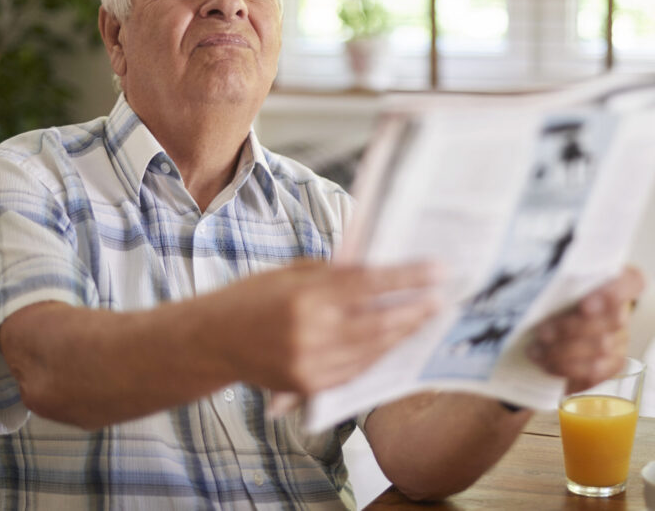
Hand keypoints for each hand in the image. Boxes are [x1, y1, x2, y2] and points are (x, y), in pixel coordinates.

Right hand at [204, 260, 441, 394]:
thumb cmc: (251, 298)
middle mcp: (310, 331)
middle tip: (441, 298)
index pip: (369, 284)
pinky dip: (379, 355)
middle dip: (416, 309)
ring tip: (424, 319)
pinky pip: (355, 370)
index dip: (408, 277)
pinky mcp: (309, 385)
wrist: (212, 341)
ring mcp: (310, 363)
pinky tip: (395, 342)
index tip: (438, 271)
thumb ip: (334, 273)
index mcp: (306, 295)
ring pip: (372, 350)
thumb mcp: (291, 272)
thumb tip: (379, 269)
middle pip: (379, 321)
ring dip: (403, 334)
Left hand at [529, 265, 644, 392]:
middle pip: (613, 320)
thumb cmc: (546, 299)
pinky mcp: (610, 364)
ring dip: (564, 351)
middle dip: (573, 328)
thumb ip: (553, 283)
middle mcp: (621, 311)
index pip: (632, 281)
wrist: (543, 331)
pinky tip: (545, 363)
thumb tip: (535, 287)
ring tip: (535, 350)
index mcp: (612, 281)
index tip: (585, 304)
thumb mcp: (549, 285)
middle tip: (542, 332)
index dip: (616, 292)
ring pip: (602, 347)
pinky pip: (595, 371)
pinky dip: (566, 368)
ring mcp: (619, 340)